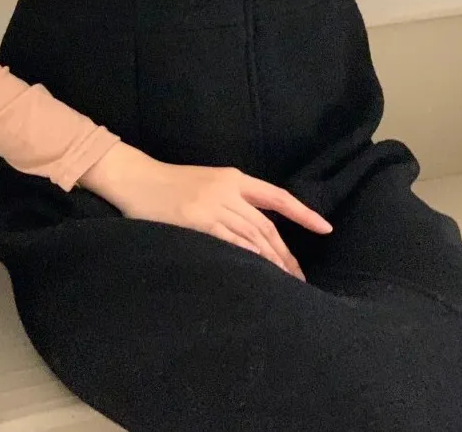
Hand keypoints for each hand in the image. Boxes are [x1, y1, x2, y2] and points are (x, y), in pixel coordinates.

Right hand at [79, 143, 332, 280]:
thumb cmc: (169, 183)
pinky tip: (257, 276)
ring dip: (271, 264)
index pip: (277, 197)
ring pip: (252, 239)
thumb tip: (256, 232)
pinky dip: (246, 261)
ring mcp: (212, 207)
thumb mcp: (207, 182)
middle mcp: (227, 190)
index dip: (304, 213)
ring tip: (285, 285)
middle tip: (300, 279)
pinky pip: (229, 244)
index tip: (326, 229)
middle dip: (286, 255)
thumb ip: (232, 200)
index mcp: (232, 177)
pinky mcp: (196, 223)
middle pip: (266, 226)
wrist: (135, 178)